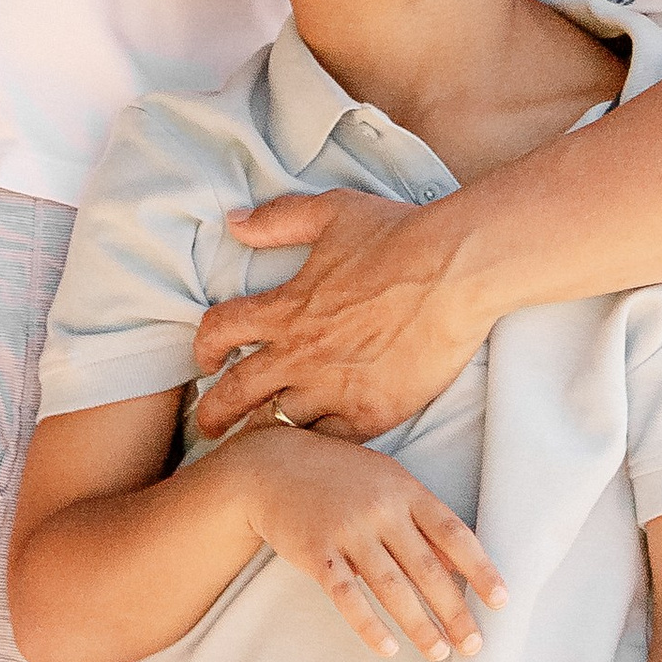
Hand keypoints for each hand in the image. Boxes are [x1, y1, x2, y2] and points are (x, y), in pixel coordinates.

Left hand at [191, 190, 487, 443]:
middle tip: (206, 426)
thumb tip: (235, 220)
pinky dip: (315, 446)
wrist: (456, 270)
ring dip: (260, 434)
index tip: (205, 361)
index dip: (204, 347)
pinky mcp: (371, 413)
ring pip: (277, 426)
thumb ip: (279, 219)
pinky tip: (312, 450)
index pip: (221, 332)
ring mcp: (335, 388)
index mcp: (287, 308)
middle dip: (213, 413)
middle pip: (235, 394)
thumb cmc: (399, 235)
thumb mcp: (332, 211)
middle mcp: (301, 354)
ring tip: (253, 446)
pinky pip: (329, 442)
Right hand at [229, 421, 504, 661]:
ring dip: (419, 625)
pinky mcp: (316, 552)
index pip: (454, 533)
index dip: (480, 569)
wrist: (272, 464)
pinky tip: (388, 648)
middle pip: (427, 568)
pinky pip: (347, 596)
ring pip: (391, 587)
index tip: (501, 601)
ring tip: (439, 653)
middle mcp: (382, 509)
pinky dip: (368, 625)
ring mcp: (348, 530)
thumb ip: (422, 519)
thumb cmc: (340, 476)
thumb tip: (460, 565)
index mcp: (406, 490)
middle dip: (455, 611)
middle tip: (474, 645)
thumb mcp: (388, 482)